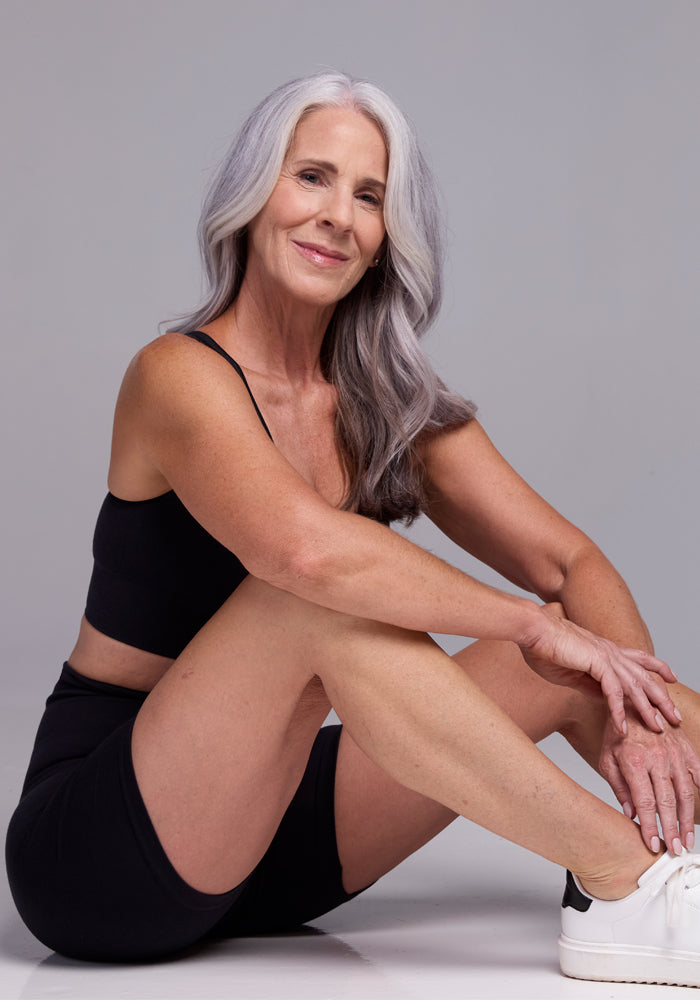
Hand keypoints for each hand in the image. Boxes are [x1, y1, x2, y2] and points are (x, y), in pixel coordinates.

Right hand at [518, 607, 680, 736]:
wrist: (533, 630)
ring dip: (648, 709)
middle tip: (674, 718)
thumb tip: (605, 698)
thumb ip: (590, 684)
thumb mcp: (571, 672)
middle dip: (662, 698)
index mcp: (605, 650)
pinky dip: (619, 711)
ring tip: (657, 728)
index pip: (640, 659)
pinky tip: (623, 727)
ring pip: (634, 686)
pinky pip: (613, 691)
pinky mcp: (596, 663)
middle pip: (645, 676)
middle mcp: (610, 651)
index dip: (657, 667)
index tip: (672, 679)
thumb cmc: (544, 648)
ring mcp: (605, 656)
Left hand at [599, 710, 699, 853]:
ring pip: (685, 793)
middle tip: (676, 851)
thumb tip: (630, 814)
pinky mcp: (686, 749)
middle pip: (667, 802)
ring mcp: (674, 753)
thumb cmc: (618, 732)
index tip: (653, 845)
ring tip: (688, 840)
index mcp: (634, 761)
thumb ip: (618, 787)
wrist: (634, 699)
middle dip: (672, 830)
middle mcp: (657, 758)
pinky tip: (699, 811)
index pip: (645, 802)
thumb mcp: (607, 758)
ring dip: (688, 820)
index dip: (650, 827)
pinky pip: (698, 774)